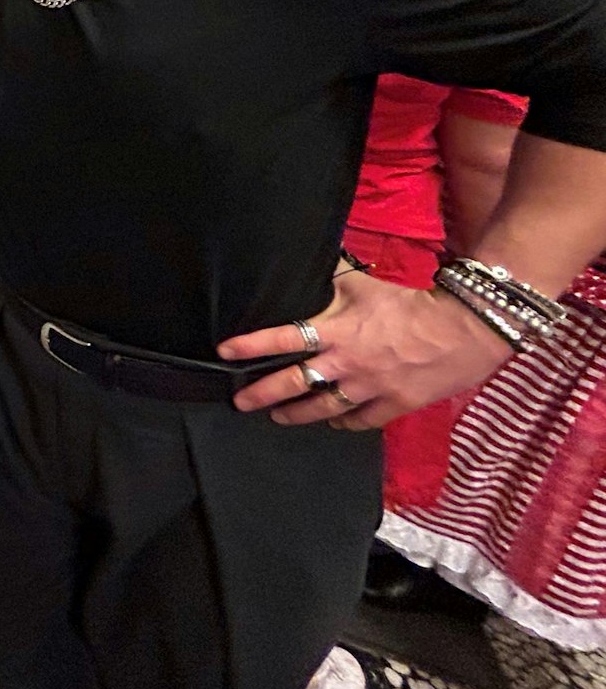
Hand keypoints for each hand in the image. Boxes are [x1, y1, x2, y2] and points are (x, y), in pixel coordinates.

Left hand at [219, 268, 513, 429]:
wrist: (464, 328)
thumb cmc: (411, 303)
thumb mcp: (365, 285)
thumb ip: (331, 281)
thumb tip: (308, 266)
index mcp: (337, 331)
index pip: (284, 338)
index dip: (251, 346)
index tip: (225, 352)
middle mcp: (347, 363)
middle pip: (294, 383)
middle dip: (262, 394)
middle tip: (240, 402)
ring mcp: (370, 388)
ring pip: (322, 408)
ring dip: (296, 413)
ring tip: (278, 417)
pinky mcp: (394, 405)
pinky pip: (359, 420)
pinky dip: (341, 421)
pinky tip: (331, 421)